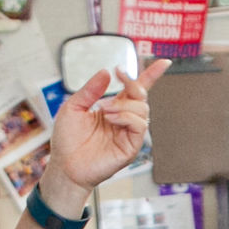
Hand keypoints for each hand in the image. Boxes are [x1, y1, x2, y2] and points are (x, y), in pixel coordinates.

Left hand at [46, 61, 162, 191]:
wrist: (65, 165)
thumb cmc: (67, 140)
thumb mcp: (73, 107)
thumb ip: (90, 89)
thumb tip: (106, 72)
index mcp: (113, 107)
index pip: (136, 90)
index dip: (151, 75)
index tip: (164, 62)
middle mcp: (123, 119)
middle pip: (142, 95)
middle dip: (133, 82)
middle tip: (118, 75)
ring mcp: (128, 133)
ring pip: (143, 109)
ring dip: (124, 103)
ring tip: (105, 109)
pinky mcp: (130, 147)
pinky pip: (140, 126)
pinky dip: (127, 117)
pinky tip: (111, 118)